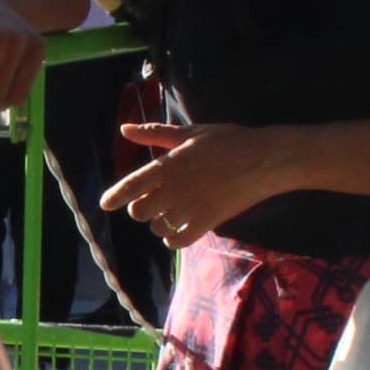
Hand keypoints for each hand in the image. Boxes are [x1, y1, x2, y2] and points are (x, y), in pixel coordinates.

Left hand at [102, 121, 292, 247]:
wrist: (263, 160)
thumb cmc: (226, 142)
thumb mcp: (189, 133)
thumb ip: (154, 134)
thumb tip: (124, 129)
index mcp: (167, 165)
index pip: (131, 185)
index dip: (115, 196)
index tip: (106, 204)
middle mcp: (174, 188)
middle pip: (140, 211)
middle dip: (142, 208)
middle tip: (154, 202)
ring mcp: (190, 208)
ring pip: (158, 226)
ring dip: (159, 222)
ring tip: (172, 212)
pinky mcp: (206, 222)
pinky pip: (177, 241)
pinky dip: (173, 238)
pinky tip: (179, 229)